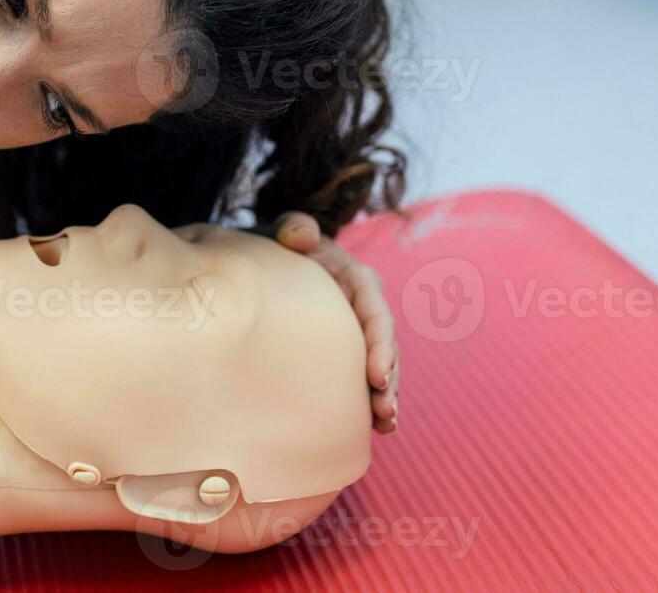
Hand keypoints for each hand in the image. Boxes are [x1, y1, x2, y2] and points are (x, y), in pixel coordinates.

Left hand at [272, 212, 398, 433]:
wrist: (270, 259)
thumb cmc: (278, 244)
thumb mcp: (284, 230)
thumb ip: (293, 227)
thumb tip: (302, 235)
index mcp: (357, 279)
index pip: (376, 314)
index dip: (380, 345)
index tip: (376, 376)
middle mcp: (365, 308)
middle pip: (385, 347)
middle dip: (388, 380)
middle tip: (383, 410)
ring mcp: (358, 332)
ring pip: (381, 367)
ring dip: (386, 396)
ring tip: (385, 425)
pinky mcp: (348, 350)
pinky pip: (365, 378)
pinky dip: (373, 401)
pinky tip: (378, 430)